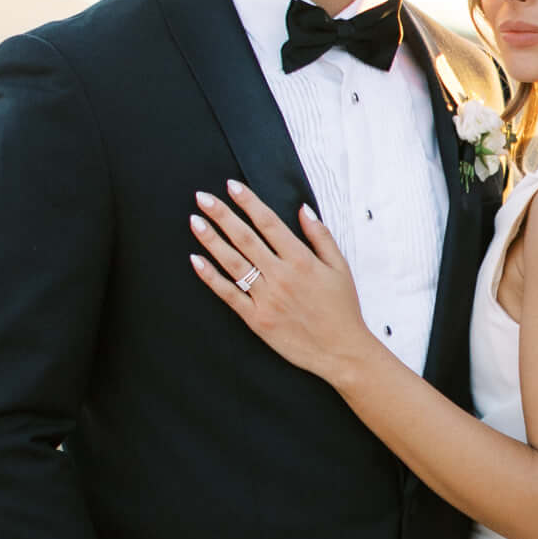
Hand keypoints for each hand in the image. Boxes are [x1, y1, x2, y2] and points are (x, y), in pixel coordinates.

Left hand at [190, 183, 372, 382]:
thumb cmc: (342, 309)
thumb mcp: (340, 267)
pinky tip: (196, 260)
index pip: (269, 223)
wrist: (342, 352)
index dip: (248, 202)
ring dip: (211, 240)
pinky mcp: (257, 319)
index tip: (231, 186)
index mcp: (301, 260)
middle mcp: (281, 275)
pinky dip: (211, 277)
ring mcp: (267, 298)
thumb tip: (303, 209)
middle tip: (202, 197)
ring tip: (195, 221)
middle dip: (222, 215)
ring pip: (233, 263)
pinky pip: (229, 295)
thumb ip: (320, 236)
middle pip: (245, 238)